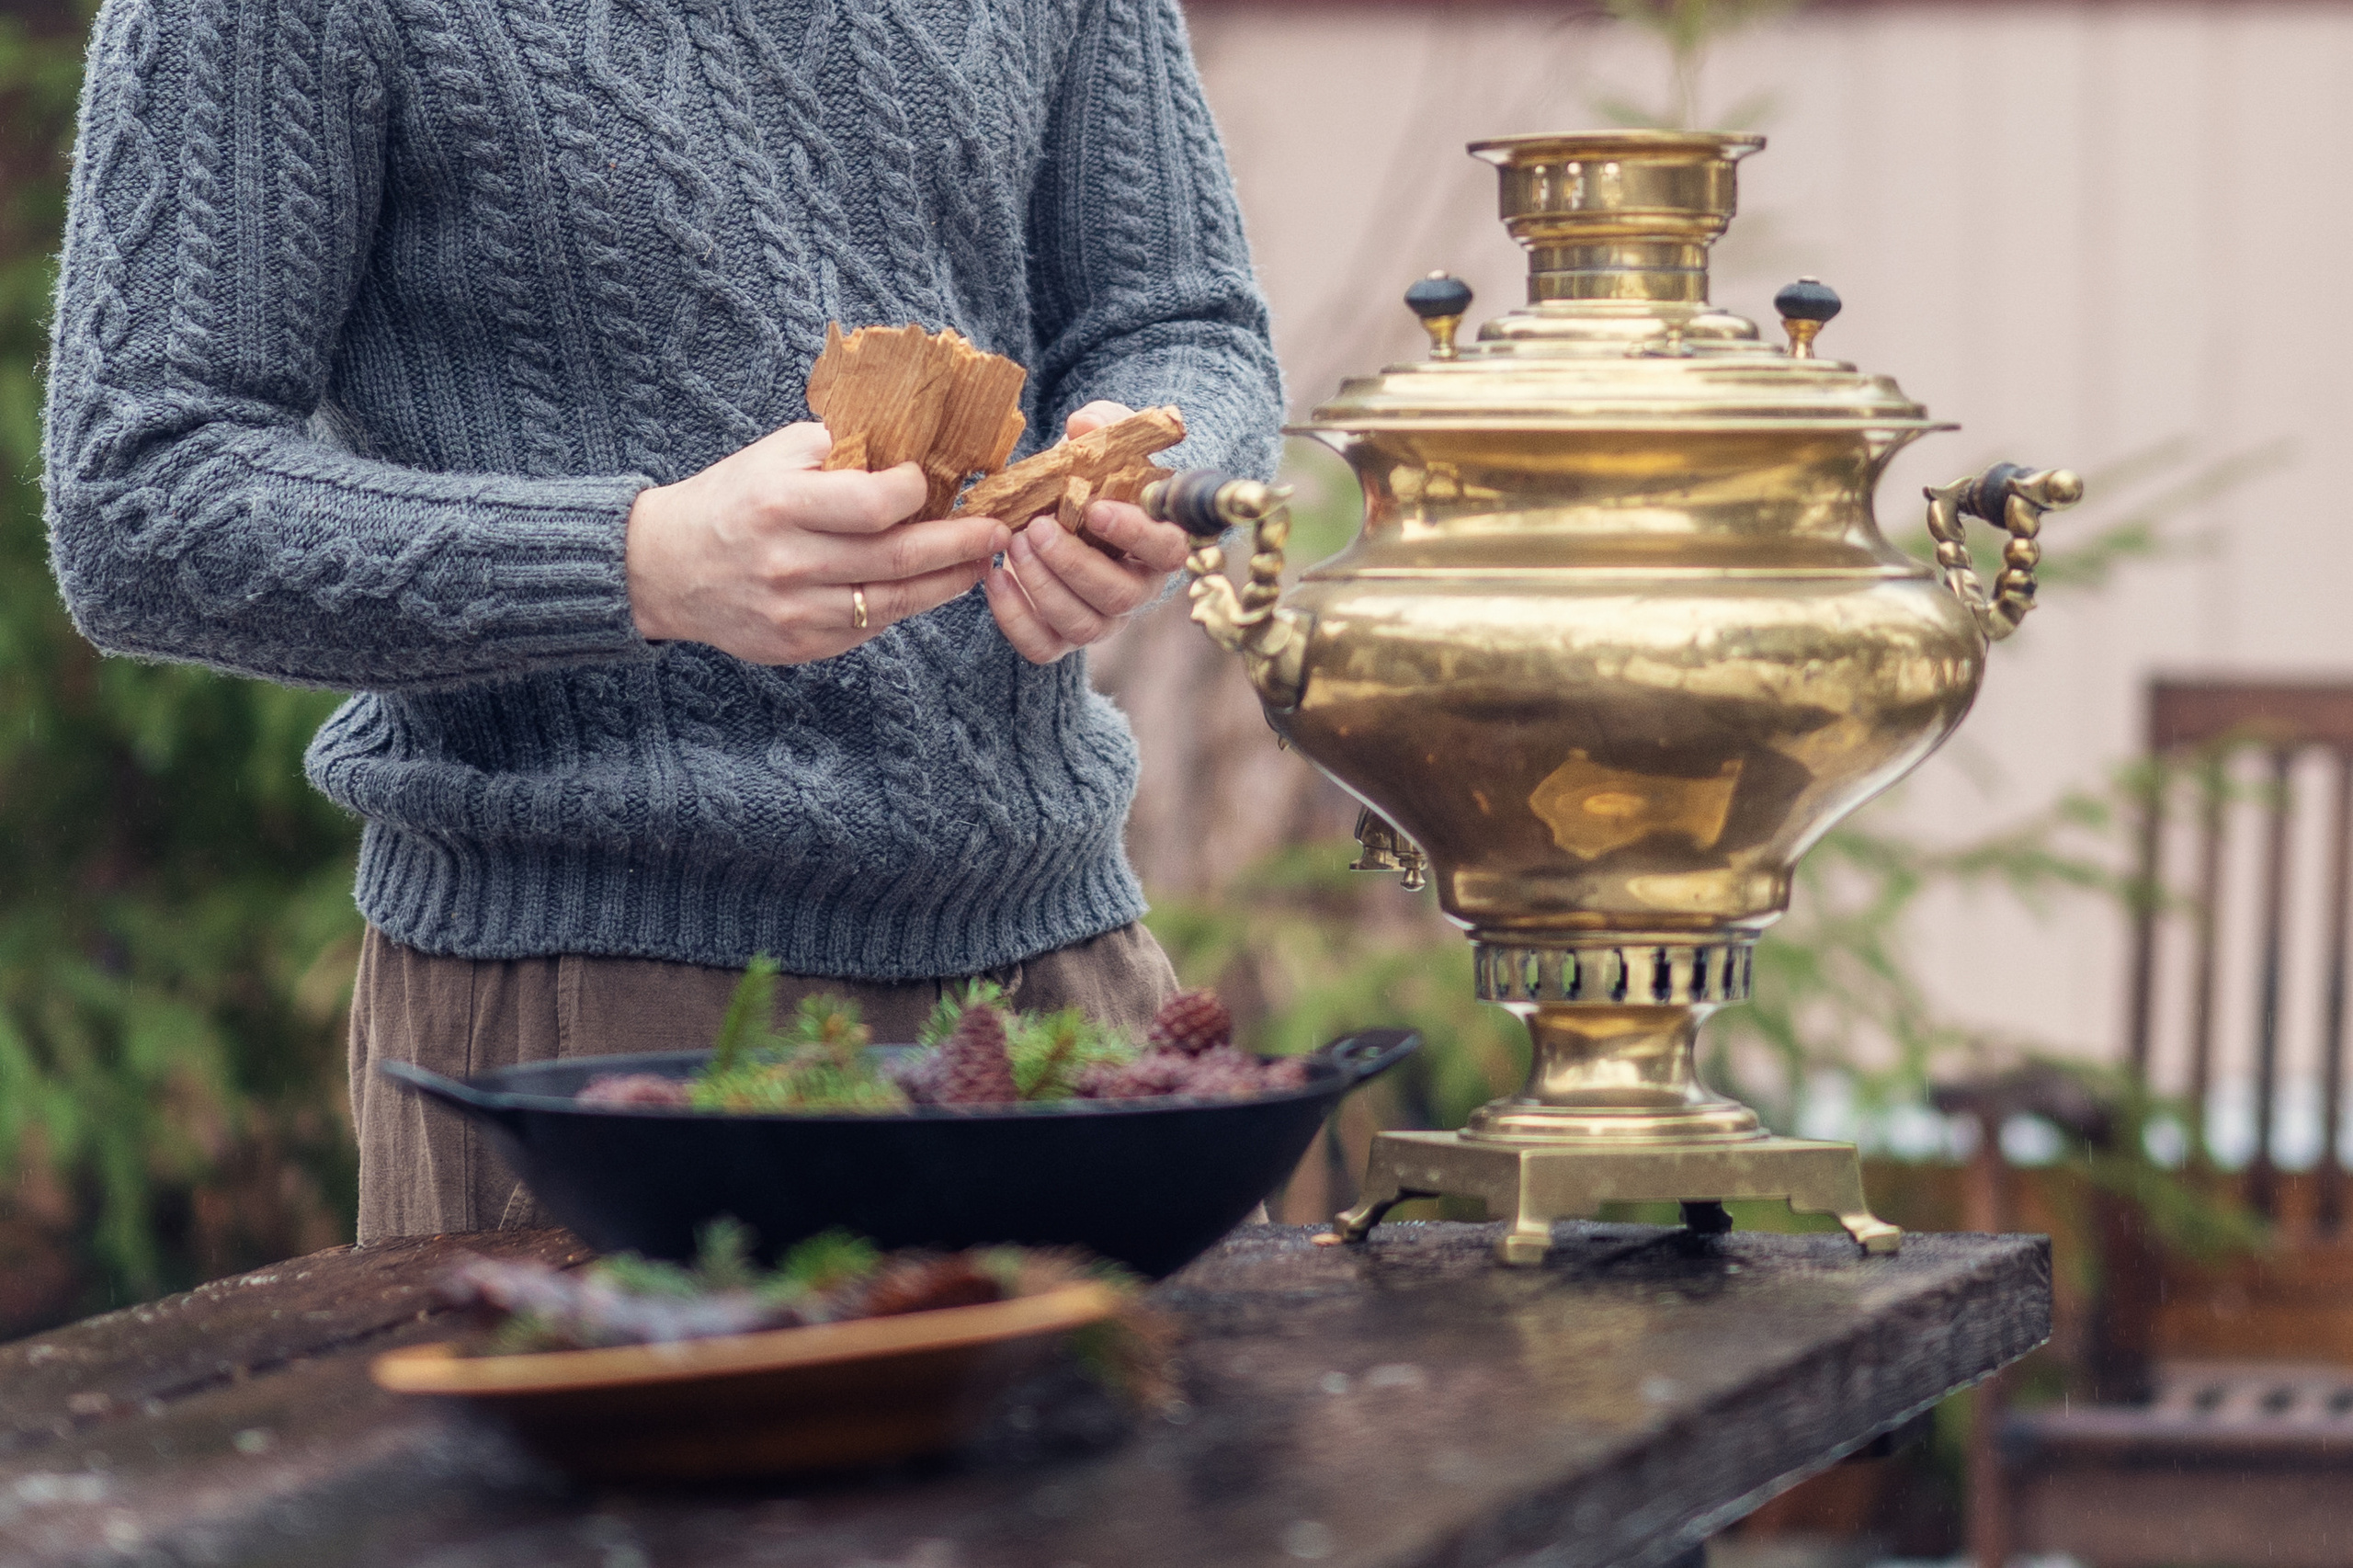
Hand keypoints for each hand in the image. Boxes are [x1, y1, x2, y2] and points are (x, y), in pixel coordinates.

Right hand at [625, 422, 1010, 663]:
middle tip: (998, 530)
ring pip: (895, 602)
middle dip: (960, 543)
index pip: (875, 504)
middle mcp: (790, 562)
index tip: (933, 481)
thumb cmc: (731, 500)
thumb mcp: (774, 455)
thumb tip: (915, 444)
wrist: (664, 569)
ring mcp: (796, 612)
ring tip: (980, 562)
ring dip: (948, 582)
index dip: (917, 492)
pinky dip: (905, 605)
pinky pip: (870, 628)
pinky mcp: (801, 645)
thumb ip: (841, 449)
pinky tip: (929, 586)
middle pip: (898, 558)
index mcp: (782, 505)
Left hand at [983, 401, 1195, 663]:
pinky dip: (1014, 617)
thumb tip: (1084, 424)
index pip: (1168, 551)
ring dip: (1042, 587)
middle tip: (1035, 528)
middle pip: (1118, 597)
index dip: (1136, 534)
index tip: (1094, 508)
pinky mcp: (1060, 637)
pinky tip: (994, 576)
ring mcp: (1100, 620)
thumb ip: (1101, 427)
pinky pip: (1042, 646)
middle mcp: (1136, 590)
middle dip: (1073, 564)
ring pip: (1082, 625)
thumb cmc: (1086, 477)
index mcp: (1158, 544)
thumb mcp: (1097, 443)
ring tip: (1013, 544)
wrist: (1053, 509)